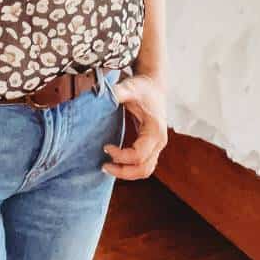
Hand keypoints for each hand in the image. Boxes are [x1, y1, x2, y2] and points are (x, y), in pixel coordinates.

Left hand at [102, 67, 167, 181]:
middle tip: (103, 166)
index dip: (121, 156)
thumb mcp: (130, 87)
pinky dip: (130, 168)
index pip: (139, 154)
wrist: (153, 86)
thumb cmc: (141, 88)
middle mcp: (159, 141)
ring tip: (107, 167)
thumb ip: (117, 92)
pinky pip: (143, 165)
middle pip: (144, 169)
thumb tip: (100, 96)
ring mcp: (157, 146)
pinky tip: (115, 162)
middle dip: (123, 171)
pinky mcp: (152, 147)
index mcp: (155, 130)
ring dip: (127, 173)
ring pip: (145, 171)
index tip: (105, 147)